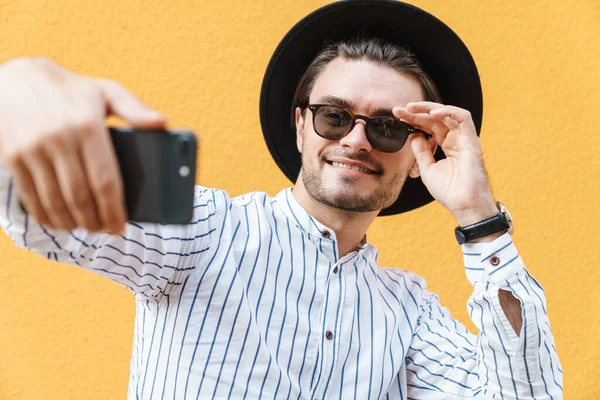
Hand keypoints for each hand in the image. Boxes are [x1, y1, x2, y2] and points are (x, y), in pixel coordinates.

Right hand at [0, 57, 166, 232]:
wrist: (16, 78)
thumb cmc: (71, 90)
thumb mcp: (105, 91)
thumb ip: (135, 109)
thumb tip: (163, 123)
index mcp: (87, 126)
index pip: (105, 180)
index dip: (114, 209)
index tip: (121, 226)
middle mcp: (59, 138)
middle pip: (80, 196)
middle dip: (94, 221)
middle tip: (105, 230)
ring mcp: (33, 149)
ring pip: (55, 201)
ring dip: (72, 223)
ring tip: (85, 228)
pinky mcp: (12, 156)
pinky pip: (30, 196)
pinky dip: (45, 216)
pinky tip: (58, 222)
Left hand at [393, 102, 497, 225]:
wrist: (463, 204)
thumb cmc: (449, 190)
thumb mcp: (427, 168)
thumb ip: (421, 151)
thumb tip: (413, 135)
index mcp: (447, 145)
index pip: (429, 126)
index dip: (414, 120)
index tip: (398, 117)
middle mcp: (456, 139)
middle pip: (436, 118)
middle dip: (417, 112)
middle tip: (399, 110)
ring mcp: (464, 138)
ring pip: (448, 113)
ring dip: (429, 108)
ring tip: (412, 108)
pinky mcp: (472, 140)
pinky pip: (463, 117)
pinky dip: (448, 112)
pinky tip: (431, 114)